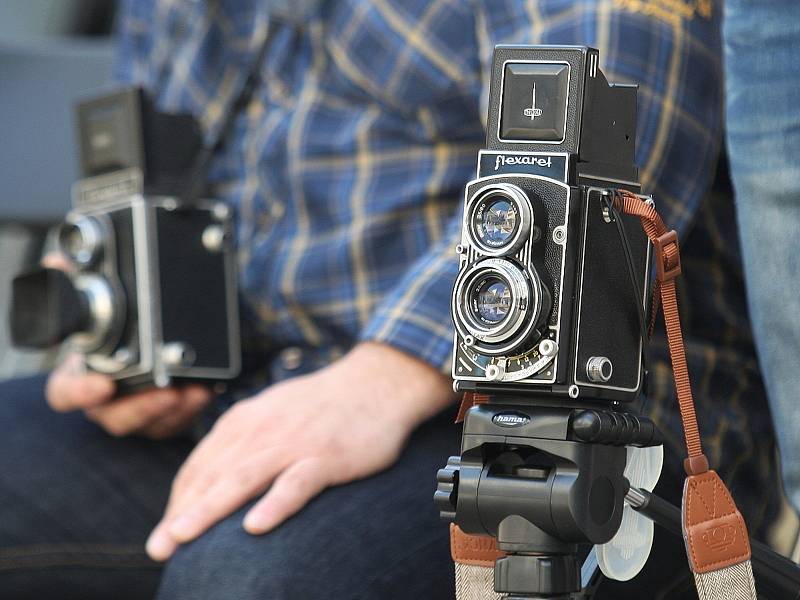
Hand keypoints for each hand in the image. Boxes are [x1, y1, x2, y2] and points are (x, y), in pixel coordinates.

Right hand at [40, 253, 212, 437]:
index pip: (67, 394)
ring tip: (192, 392)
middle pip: (116, 416)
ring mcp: (136, 414)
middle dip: (142, 407)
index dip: (82, 392)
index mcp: (79, 380)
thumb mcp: (92, 310)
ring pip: (151, 422)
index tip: (104, 385)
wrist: (135, 358)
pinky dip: (193, 408)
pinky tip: (205, 391)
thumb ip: (75, 284)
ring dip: (174, 410)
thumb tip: (57, 259)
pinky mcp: (164, 418)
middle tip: (166, 393)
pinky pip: (177, 421)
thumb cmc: (109, 339)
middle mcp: (106, 403)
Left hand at [146, 342, 455, 560]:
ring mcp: (295, 442)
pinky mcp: (328, 456)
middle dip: (181, 512)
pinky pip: (298, 482)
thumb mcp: (273, 413)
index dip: (179, 501)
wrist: (376, 382)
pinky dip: (275, 503)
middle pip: (214, 475)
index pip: (201, 466)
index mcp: (245, 420)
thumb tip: (214, 478)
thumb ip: (244, 441)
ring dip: (210, 508)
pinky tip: (256, 526)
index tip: (165, 532)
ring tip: (183, 537)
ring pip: (244, 478)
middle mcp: (262, 430)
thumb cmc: (324, 405)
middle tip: (159, 547)